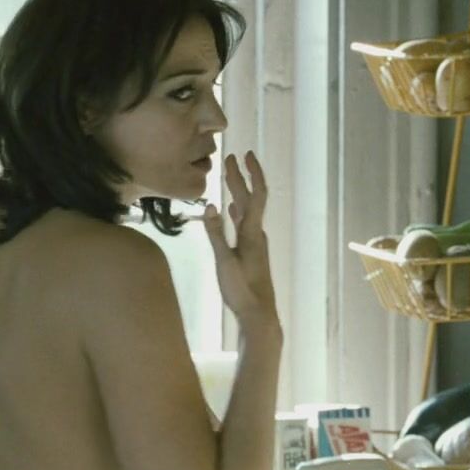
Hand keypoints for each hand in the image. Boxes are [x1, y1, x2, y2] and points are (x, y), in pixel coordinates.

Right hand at [201, 151, 277, 324]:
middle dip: (241, 177)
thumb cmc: (241, 290)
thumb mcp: (224, 262)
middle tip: (231, 158)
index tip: (245, 155)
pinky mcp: (251, 252)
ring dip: (239, 192)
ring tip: (230, 177)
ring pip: (247, 211)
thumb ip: (216, 234)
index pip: (256, 195)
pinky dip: (238, 211)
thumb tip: (210, 205)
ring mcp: (255, 243)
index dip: (252, 174)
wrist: (259, 314)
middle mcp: (257, 234)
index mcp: (252, 233)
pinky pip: (245, 224)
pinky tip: (231, 210)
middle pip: (250, 199)